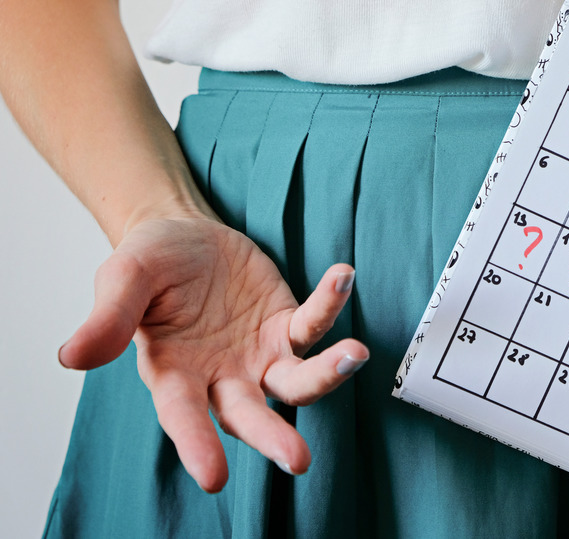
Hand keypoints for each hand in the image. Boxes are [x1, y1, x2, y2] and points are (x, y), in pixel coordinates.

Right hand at [57, 215, 368, 492]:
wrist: (183, 234)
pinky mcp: (286, 326)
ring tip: (354, 355)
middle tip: (298, 459)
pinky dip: (329, 302)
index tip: (213, 478)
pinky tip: (342, 275)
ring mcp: (260, 356)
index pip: (183, 417)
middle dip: (273, 436)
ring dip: (325, 373)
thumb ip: (108, 318)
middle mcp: (221, 377)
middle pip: (250, 414)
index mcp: (174, 375)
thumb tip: (72, 357)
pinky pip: (313, 322)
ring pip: (296, 380)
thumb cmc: (150, 264)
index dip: (196, 445)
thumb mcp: (123, 279)